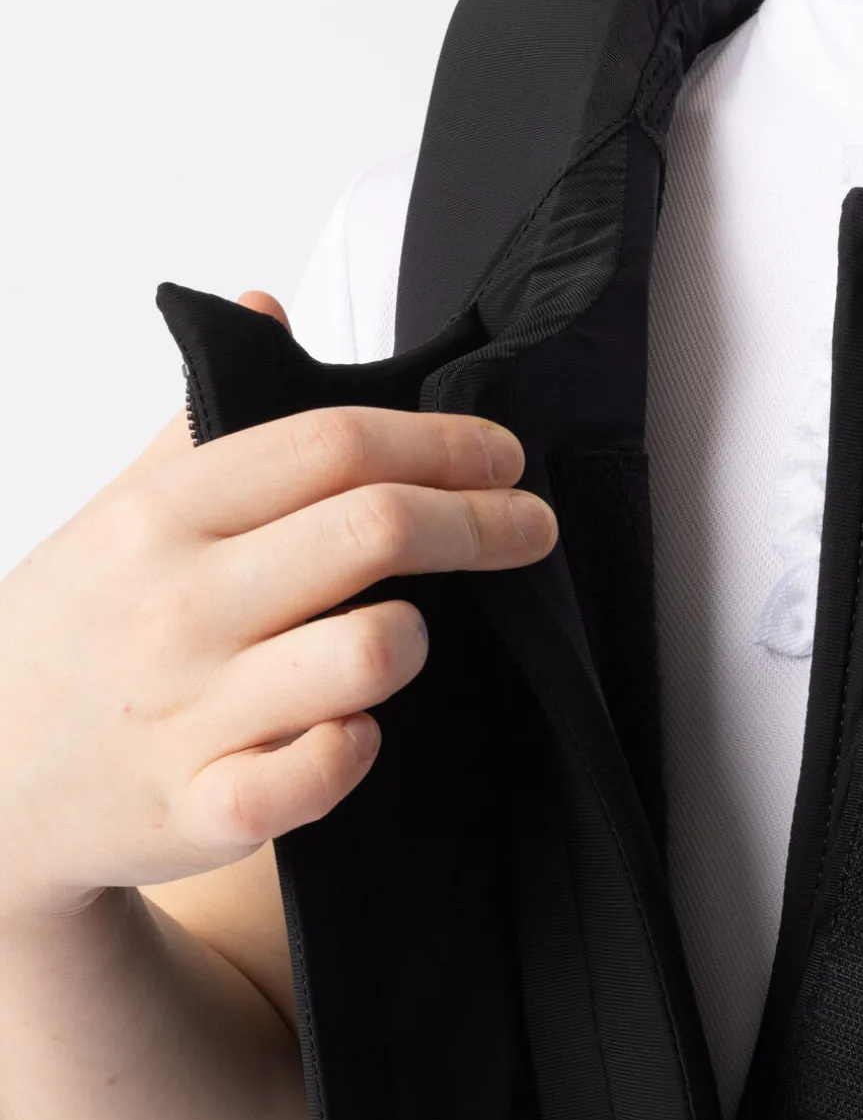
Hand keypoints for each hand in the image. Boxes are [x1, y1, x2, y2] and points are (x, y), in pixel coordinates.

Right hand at [0, 292, 556, 918]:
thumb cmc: (74, 637)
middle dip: (482, 520)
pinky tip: (355, 730)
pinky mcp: (204, 810)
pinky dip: (357, 749)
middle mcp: (181, 605)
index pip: (332, 444)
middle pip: (376, 529)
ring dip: (413, 637)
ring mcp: (191, 712)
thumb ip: (202, 418)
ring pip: (371, 653)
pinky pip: (322, 774)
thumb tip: (265, 309)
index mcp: (164, 515)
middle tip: (532, 526)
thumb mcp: (118, 513)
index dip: (443, 441)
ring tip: (405, 635)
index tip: (504, 455)